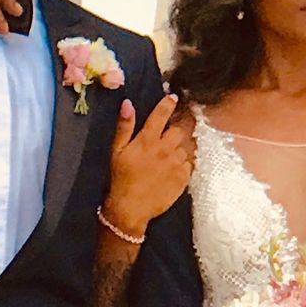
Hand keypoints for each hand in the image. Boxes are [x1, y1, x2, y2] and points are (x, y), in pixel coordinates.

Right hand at [102, 94, 194, 238]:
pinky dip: (183, 164)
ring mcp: (176, 163)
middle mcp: (165, 149)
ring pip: (184, 147)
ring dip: (178, 149)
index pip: (161, 115)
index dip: (168, 104)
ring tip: (166, 160)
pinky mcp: (184, 177)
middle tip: (165, 140)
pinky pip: (189, 164)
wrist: (130, 208)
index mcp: (148, 140)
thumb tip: (128, 103)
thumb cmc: (120, 179)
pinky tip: (171, 171)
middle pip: (178, 130)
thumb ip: (124, 127)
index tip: (173, 98)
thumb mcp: (116, 151)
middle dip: (174, 131)